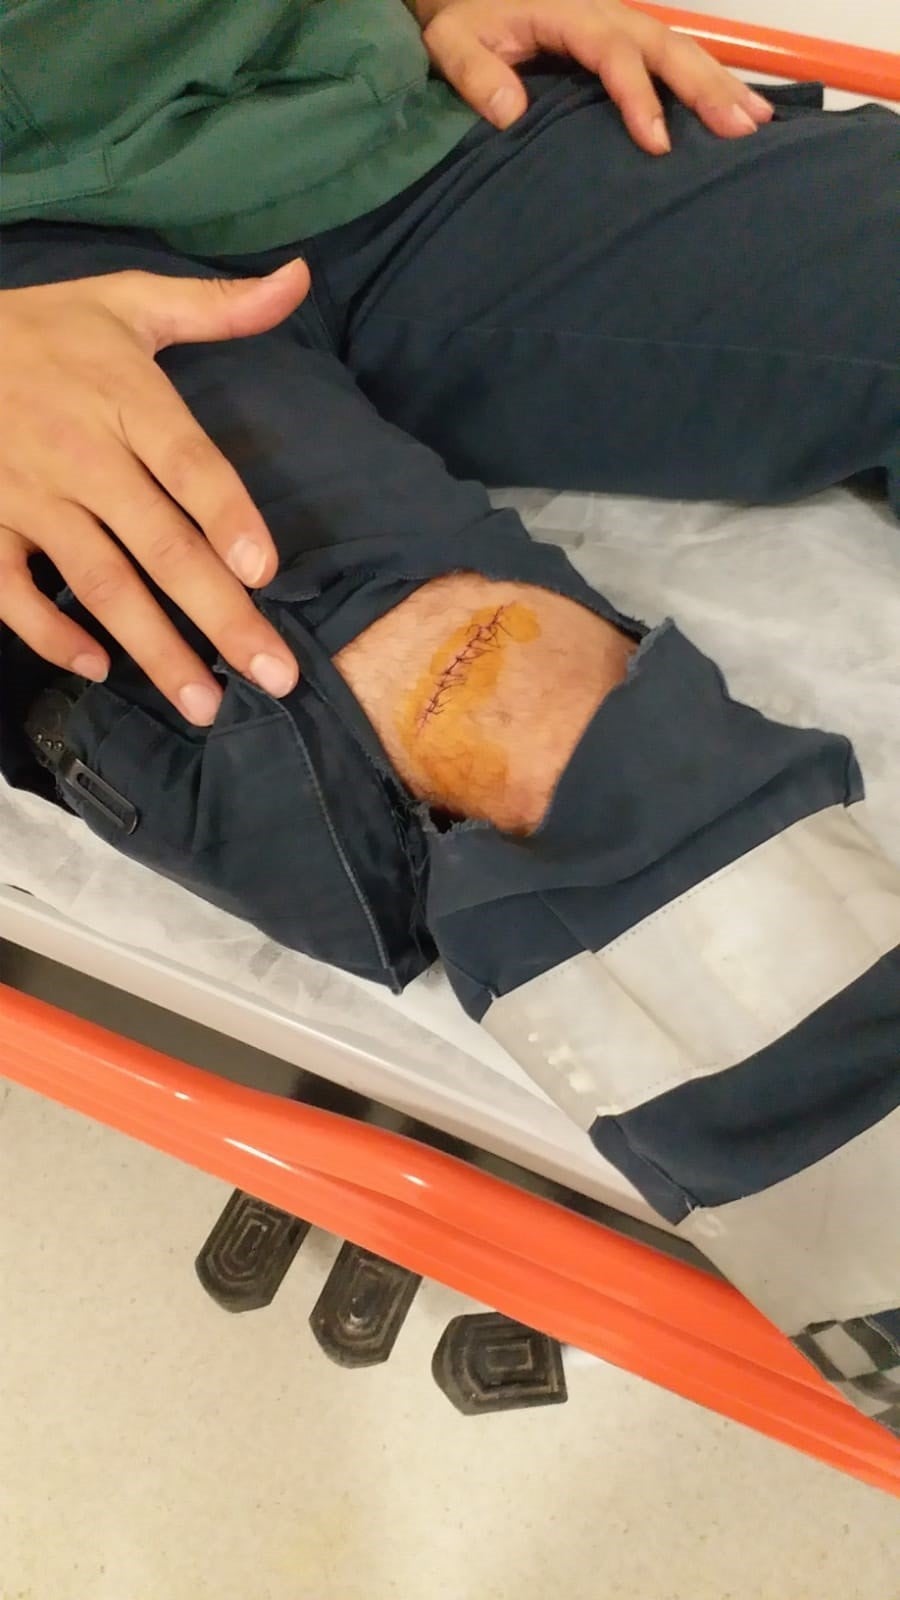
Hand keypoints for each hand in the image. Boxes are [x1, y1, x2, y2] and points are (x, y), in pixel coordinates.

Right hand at [0, 262, 309, 724]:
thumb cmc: (44, 328)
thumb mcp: (125, 300)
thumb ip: (217, 306)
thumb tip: (300, 279)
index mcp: (124, 397)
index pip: (188, 464)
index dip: (227, 517)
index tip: (265, 572)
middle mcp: (79, 452)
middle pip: (160, 545)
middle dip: (220, 616)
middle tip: (274, 677)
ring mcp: (26, 495)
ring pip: (99, 583)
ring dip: (154, 649)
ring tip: (204, 704)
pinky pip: (11, 592)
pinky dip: (51, 633)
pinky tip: (98, 667)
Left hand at [416, 0, 773, 153]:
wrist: (468, 0)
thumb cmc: (461, 22)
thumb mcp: (451, 43)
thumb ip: (476, 75)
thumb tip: (512, 111)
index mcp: (567, 14)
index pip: (612, 52)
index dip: (637, 95)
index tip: (657, 142)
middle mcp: (604, 13)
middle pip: (664, 45)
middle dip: (704, 87)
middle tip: (740, 129)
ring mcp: (620, 24)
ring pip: (679, 48)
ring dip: (720, 84)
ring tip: (757, 123)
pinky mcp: (625, 41)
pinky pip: (672, 58)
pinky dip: (709, 82)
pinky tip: (741, 109)